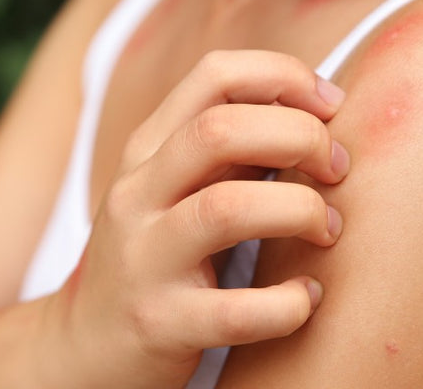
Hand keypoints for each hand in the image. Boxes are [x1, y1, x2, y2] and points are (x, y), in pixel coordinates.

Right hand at [38, 50, 349, 388]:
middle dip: (300, 136)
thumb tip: (316, 112)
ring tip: (327, 229)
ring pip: (227, 208)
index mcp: (147, 150)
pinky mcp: (160, 325)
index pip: (215, 74)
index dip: (285, 76)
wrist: (85, 348)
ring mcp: (144, 260)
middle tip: (337, 169)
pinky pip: (238, 312)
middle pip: (221, 130)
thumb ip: (231, 148)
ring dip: (299, 210)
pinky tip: (308, 298)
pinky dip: (290, 303)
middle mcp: (138, 195)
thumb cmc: (156, 257)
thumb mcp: (176, 188)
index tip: (331, 107)